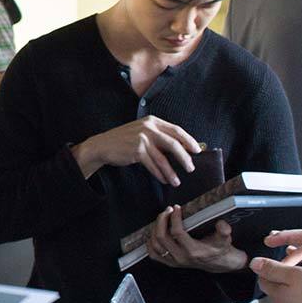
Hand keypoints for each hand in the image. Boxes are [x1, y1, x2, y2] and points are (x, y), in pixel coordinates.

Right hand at [74, 116, 202, 185]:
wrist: (103, 145)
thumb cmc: (124, 140)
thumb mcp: (142, 132)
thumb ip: (159, 136)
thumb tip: (180, 147)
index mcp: (153, 121)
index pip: (177, 130)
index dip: (189, 140)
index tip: (198, 150)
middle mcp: (149, 128)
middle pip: (174, 144)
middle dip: (185, 158)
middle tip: (191, 168)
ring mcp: (142, 139)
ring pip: (163, 158)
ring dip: (171, 172)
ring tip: (176, 181)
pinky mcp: (137, 150)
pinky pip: (153, 165)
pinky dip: (159, 174)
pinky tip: (164, 180)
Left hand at [147, 207, 246, 272]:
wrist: (219, 263)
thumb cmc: (220, 248)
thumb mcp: (225, 239)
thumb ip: (224, 231)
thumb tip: (221, 224)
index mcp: (193, 250)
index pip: (177, 232)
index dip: (174, 218)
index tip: (176, 207)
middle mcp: (181, 257)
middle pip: (162, 237)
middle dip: (162, 220)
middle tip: (167, 210)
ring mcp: (174, 261)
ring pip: (155, 245)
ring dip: (155, 229)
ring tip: (162, 218)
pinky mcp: (170, 263)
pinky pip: (154, 254)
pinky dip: (150, 243)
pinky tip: (154, 232)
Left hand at [250, 256, 301, 302]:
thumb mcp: (294, 275)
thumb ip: (274, 269)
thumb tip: (254, 263)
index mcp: (275, 295)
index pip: (264, 280)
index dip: (271, 270)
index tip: (283, 265)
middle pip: (279, 291)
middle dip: (289, 281)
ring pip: (293, 301)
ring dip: (301, 293)